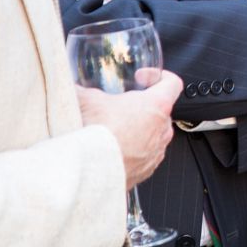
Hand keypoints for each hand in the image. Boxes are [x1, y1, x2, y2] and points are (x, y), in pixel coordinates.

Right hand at [77, 70, 181, 188]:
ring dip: (138, 130)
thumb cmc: (98, 134)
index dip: (158, 76)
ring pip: (153, 135)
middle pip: (160, 111)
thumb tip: (74, 86)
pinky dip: (133, 152)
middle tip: (121, 106)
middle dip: (141, 107)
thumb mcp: (88, 100)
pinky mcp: (147, 170)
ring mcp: (157, 152)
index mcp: (157, 106)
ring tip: (115, 129)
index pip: (172, 83)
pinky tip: (113, 149)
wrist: (91, 170)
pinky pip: (145, 156)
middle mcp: (162, 130)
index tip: (143, 78)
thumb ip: (84, 89)